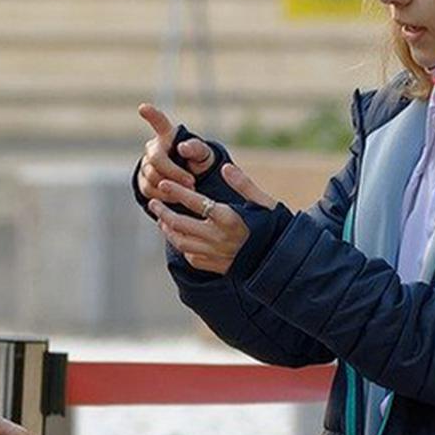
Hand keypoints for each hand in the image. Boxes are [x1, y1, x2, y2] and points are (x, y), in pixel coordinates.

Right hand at [136, 103, 215, 200]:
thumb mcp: (204, 155)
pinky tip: (176, 197)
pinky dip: (164, 196)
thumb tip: (182, 147)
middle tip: (192, 182)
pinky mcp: (142, 182)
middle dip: (174, 172)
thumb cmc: (197, 162)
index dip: (151, 115)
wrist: (190, 183)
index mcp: (168, 136)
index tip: (143, 108)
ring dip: (171, 186)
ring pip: (152, 177)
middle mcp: (153, 148)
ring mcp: (145, 165)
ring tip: (188, 190)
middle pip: (156, 159)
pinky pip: (149, 191)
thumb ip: (196, 148)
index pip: (159, 122)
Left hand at [146, 162, 280, 274]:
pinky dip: (182, 246)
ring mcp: (215, 254)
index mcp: (229, 218)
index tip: (164, 184)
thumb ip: (244, 184)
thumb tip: (225, 168)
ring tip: (162, 220)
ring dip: (168, 230)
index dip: (176, 191)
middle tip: (153, 202)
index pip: (195, 201)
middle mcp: (218, 237)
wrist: (281, 261)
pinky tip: (180, 238)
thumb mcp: (264, 203)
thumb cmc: (274, 228)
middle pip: (180, 224)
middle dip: (162, 212)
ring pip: (181, 242)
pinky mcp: (216, 267)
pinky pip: (191, 257)